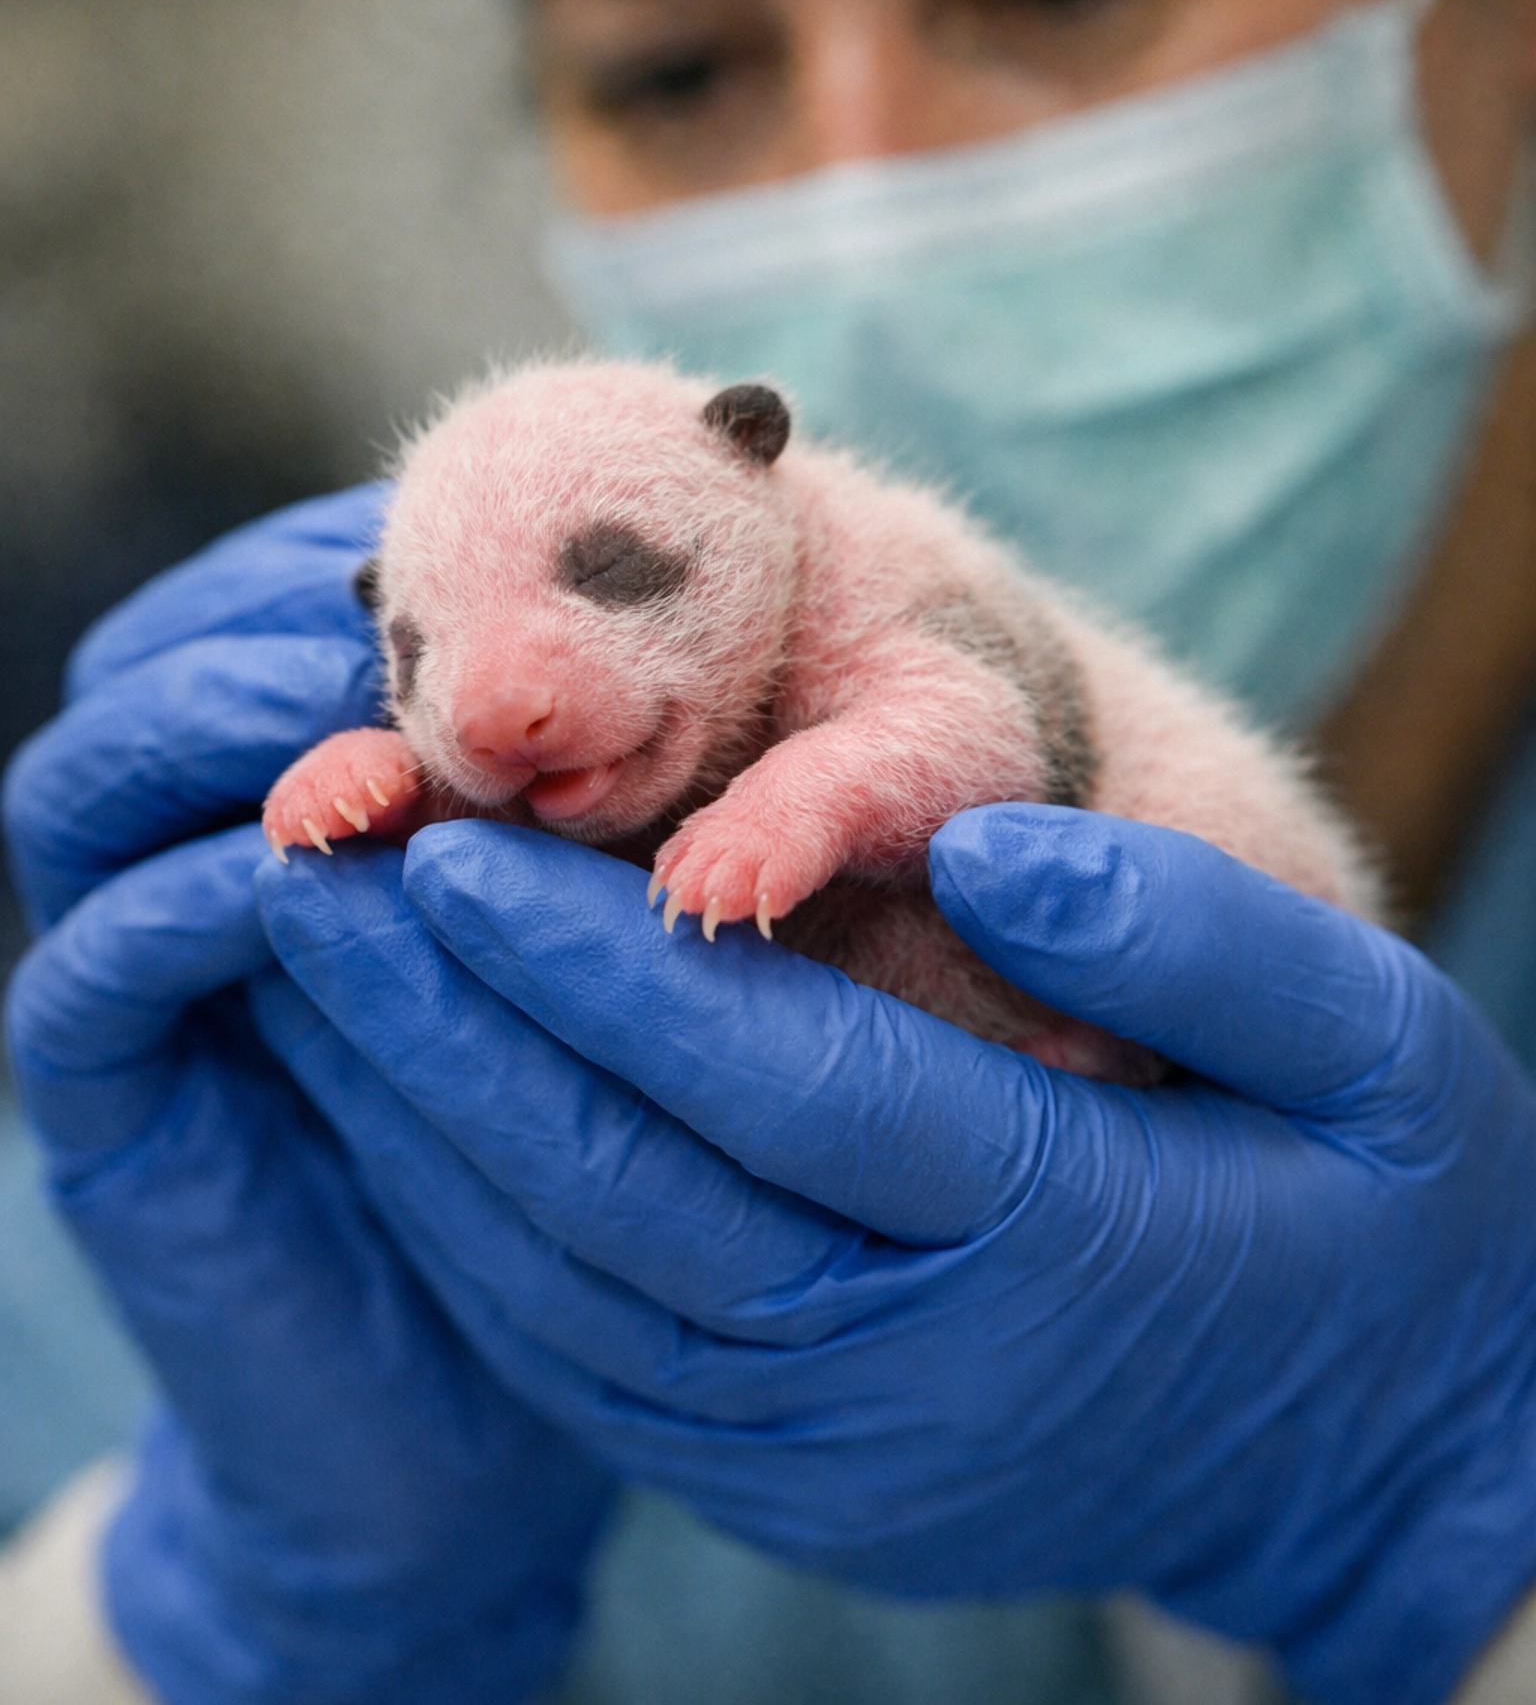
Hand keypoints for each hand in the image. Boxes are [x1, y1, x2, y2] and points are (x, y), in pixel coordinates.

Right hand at [1, 488, 615, 1702]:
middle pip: (164, 650)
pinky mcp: (107, 1092)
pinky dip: (188, 905)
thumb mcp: (607, 925)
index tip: (498, 528)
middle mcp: (204, 841)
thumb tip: (663, 647)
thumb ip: (601, 795)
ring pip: (93, 779)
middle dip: (274, 613)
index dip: (372, 549)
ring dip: (213, 727)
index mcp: (319, 777)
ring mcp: (139, 959)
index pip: (284, 594)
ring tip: (343, 724)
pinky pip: (98, 965)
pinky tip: (302, 884)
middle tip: (394, 610)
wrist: (475, 1410)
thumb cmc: (587, 1127)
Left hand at [244, 809, 1535, 1704]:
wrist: (1379, 1457)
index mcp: (1048, 1235)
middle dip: (444, 1023)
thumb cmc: (1378, 1206)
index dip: (588, 958)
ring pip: (569, 1285)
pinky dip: (473, 1229)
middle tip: (315, 870)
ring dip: (421, 1122)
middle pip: (624, 1183)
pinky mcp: (790, 1489)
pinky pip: (586, 1361)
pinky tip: (404, 1112)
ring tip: (320, 967)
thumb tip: (975, 844)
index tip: (450, 837)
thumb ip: (1183, 935)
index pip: (770, 1077)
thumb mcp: (1370, 1043)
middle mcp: (910, 1374)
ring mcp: (835, 1457)